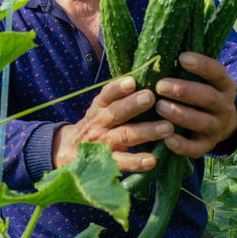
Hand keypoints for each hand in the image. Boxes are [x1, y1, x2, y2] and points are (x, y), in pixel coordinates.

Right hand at [52, 76, 173, 171]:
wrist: (69, 151)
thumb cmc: (98, 124)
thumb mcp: (101, 108)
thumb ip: (120, 96)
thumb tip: (150, 75)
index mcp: (100, 106)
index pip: (108, 94)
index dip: (119, 88)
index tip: (132, 81)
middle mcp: (101, 122)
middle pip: (117, 112)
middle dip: (133, 105)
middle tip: (150, 97)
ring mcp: (105, 143)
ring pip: (126, 136)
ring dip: (147, 131)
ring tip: (167, 128)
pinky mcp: (108, 162)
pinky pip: (123, 162)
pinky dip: (137, 161)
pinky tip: (152, 160)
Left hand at [154, 52, 236, 157]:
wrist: (222, 123)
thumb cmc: (201, 92)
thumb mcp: (203, 79)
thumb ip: (187, 68)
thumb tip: (160, 46)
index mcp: (224, 85)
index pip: (217, 72)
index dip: (201, 65)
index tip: (182, 57)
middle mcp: (224, 106)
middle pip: (208, 98)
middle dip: (184, 91)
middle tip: (161, 86)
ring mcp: (217, 127)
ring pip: (202, 122)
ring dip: (181, 115)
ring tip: (159, 107)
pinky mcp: (207, 145)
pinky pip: (197, 148)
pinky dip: (182, 146)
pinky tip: (167, 138)